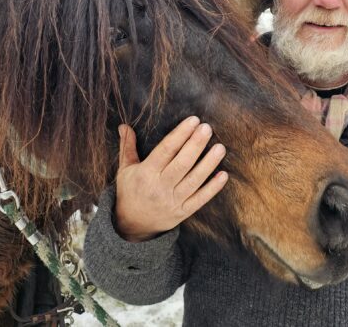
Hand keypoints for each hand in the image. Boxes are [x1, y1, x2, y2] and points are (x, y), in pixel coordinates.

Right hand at [114, 117, 227, 241]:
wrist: (131, 225)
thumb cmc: (130, 192)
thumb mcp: (125, 170)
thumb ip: (127, 147)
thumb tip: (124, 126)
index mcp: (146, 173)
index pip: (165, 150)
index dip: (180, 134)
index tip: (193, 120)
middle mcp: (160, 186)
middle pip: (182, 163)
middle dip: (196, 144)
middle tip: (207, 128)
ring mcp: (172, 201)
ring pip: (194, 180)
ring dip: (209, 163)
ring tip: (220, 147)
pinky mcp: (182, 212)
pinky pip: (200, 199)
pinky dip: (213, 188)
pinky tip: (223, 174)